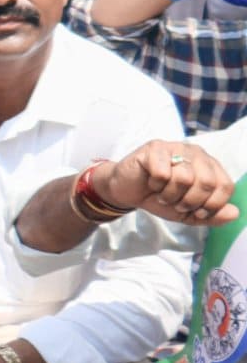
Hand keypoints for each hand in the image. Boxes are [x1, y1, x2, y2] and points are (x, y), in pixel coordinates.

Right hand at [95, 141, 238, 224]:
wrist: (128, 192)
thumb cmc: (160, 198)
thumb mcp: (189, 213)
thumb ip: (212, 215)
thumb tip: (234, 213)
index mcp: (209, 166)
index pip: (224, 185)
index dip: (212, 205)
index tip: (196, 212)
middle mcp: (196, 153)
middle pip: (206, 182)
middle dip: (189, 201)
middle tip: (176, 203)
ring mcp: (175, 147)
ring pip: (184, 178)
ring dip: (170, 195)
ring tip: (162, 194)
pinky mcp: (155, 147)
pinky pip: (162, 173)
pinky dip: (155, 185)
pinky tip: (151, 182)